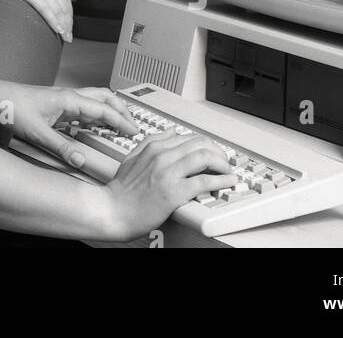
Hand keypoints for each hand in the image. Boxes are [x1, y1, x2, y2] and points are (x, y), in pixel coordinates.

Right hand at [0, 0, 73, 40]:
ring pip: (59, 10)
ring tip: (66, 37)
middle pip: (65, 4)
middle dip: (69, 20)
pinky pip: (47, 11)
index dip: (68, 7)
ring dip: (64, 25)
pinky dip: (54, 22)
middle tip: (70, 32)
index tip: (68, 16)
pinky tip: (59, 30)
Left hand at [2, 85, 138, 166]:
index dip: (122, 121)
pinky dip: (96, 114)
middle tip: (133, 127)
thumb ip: (61, 148)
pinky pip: (84, 107)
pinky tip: (96, 127)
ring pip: (95, 100)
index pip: (104, 109)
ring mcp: (63, 99)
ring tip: (120, 126)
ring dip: (110, 110)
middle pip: (105, 97)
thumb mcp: (37, 133)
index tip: (136, 133)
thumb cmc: (13, 109)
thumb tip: (81, 162)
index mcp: (69, 100)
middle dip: (122, 110)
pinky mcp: (56, 104)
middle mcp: (69, 96)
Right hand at [105, 133, 235, 239]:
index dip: (206, 144)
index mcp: (153, 147)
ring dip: (222, 163)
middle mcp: (162, 156)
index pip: (188, 137)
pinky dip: (221, 180)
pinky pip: (204, 181)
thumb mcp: (132, 157)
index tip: (213, 152)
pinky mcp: (174, 192)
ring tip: (228, 170)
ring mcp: (168, 173)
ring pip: (204, 157)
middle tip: (224, 161)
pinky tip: (227, 182)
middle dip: (218, 151)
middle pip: (200, 144)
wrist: (114, 210)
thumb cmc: (122, 190)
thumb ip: (151, 142)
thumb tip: (170, 132)